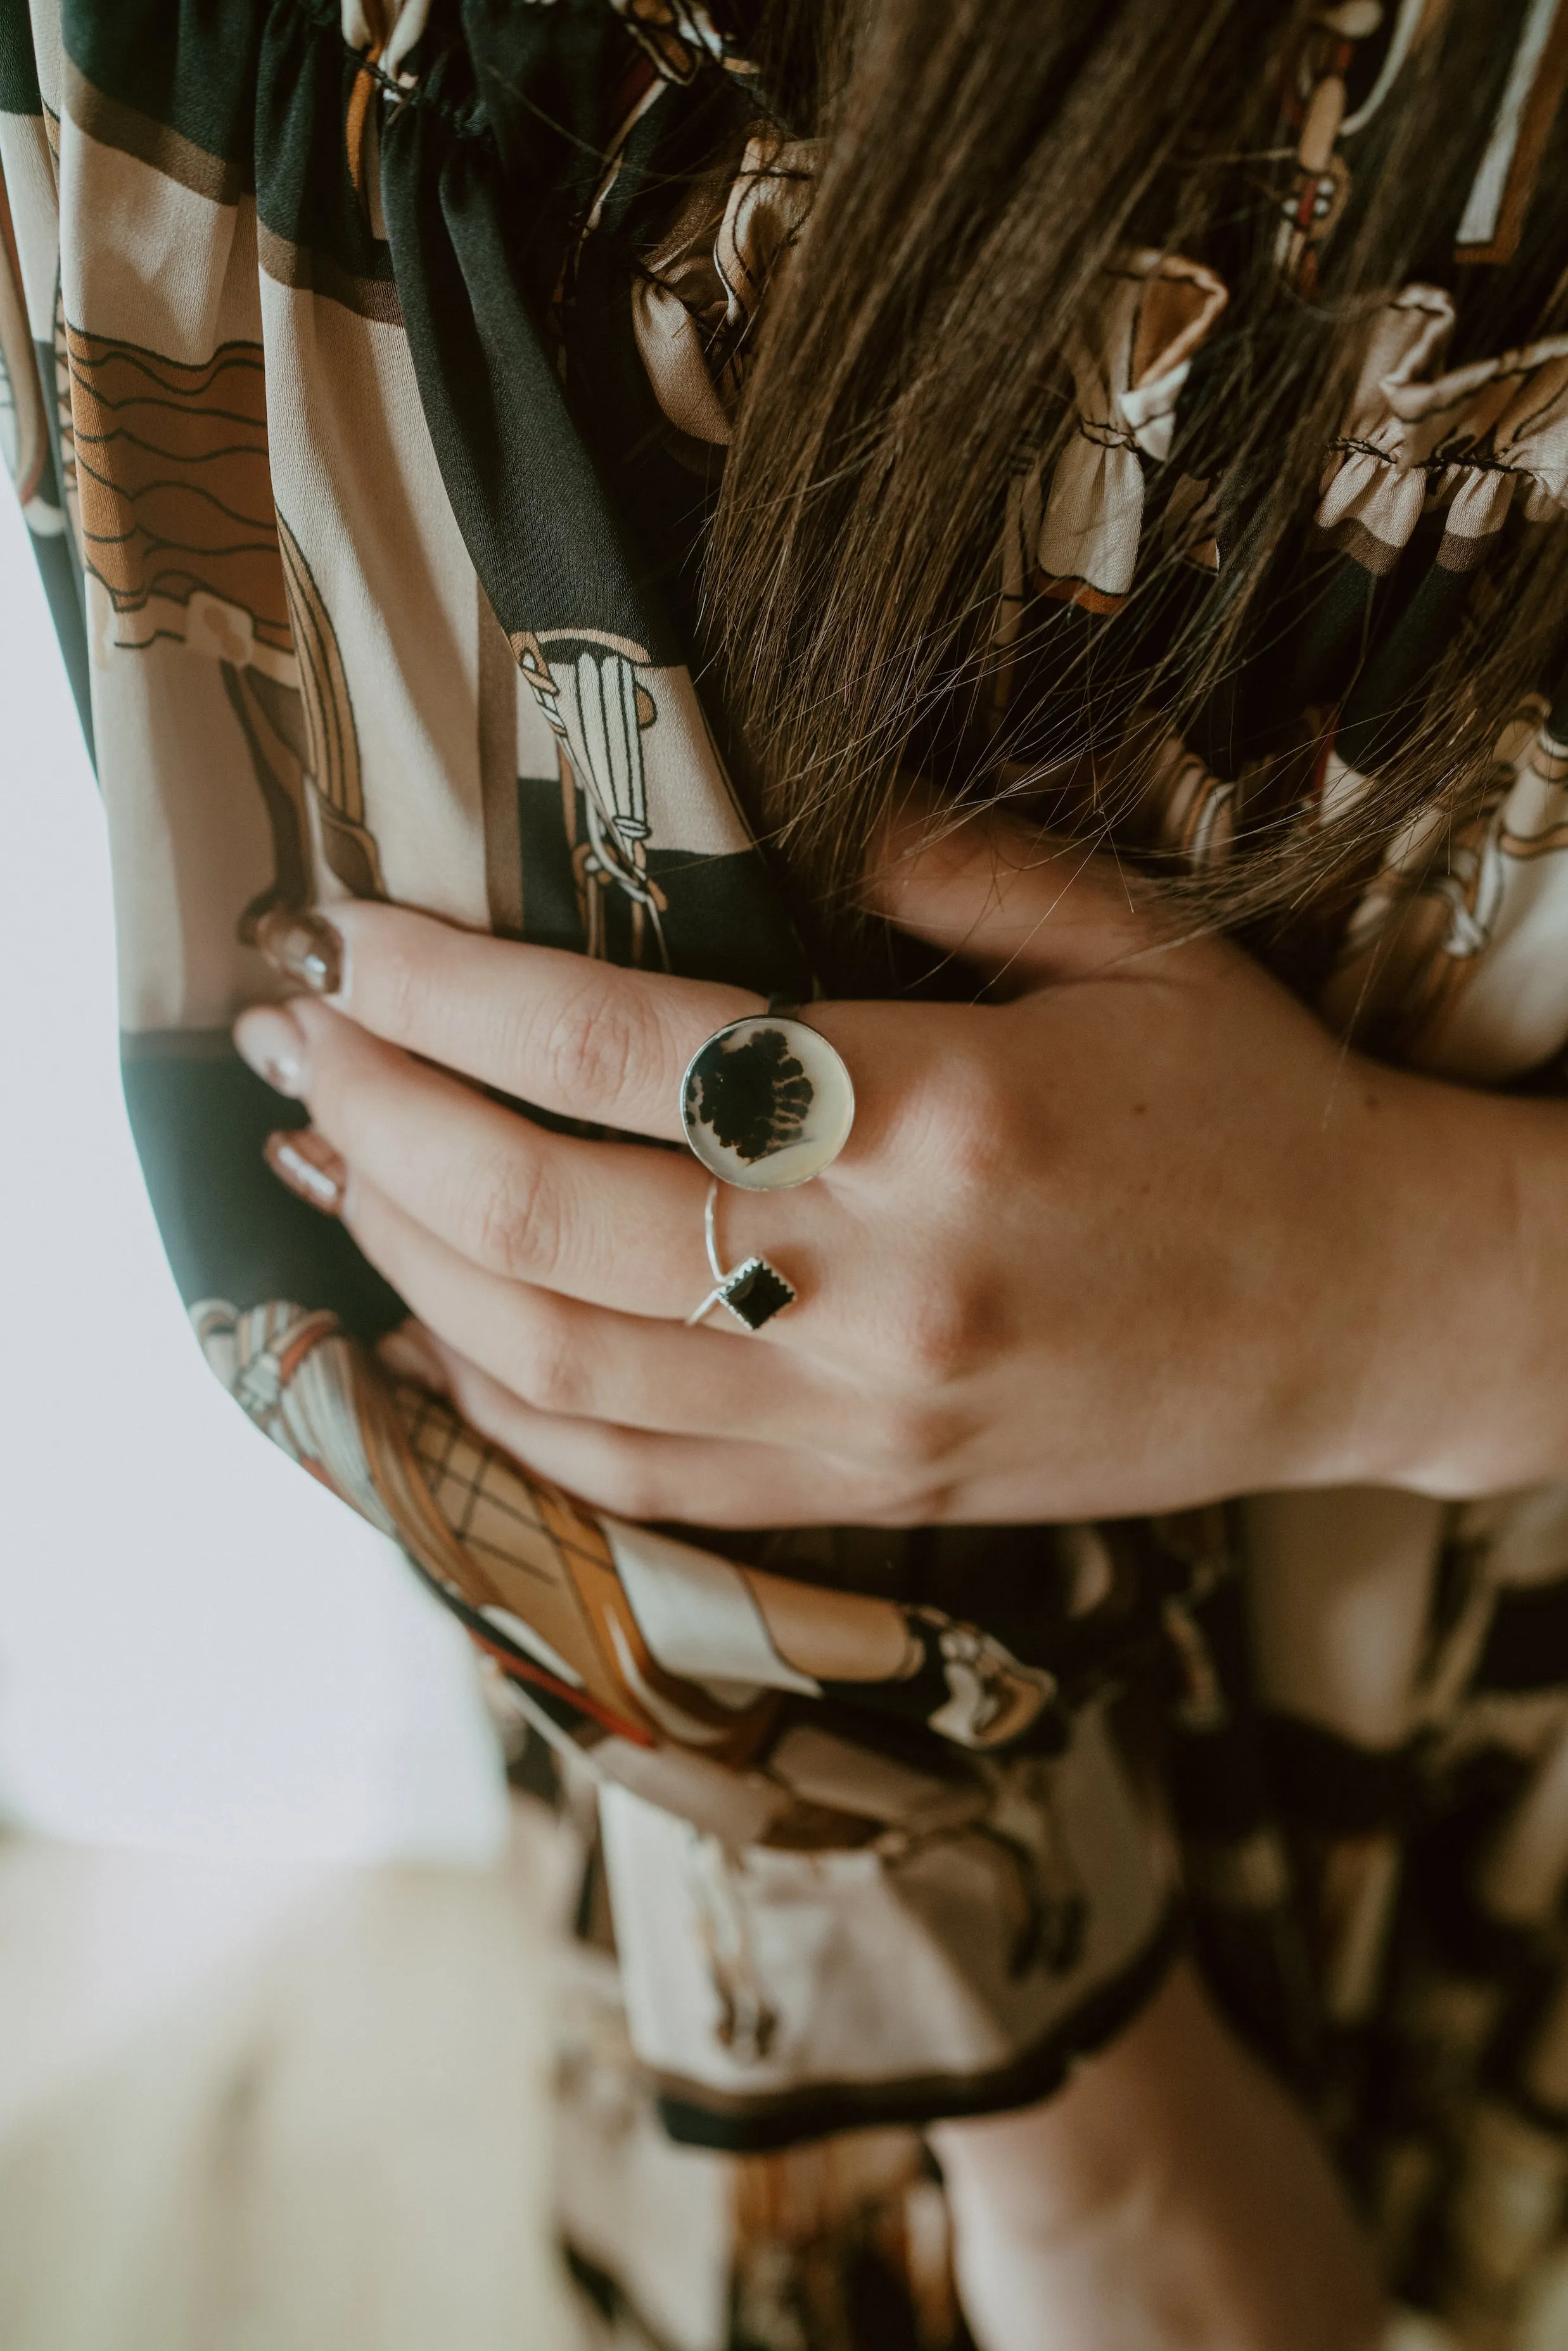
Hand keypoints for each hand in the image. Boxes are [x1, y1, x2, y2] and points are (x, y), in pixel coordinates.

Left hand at [231, 813, 1545, 1526]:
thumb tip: (760, 815)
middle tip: (291, 1040)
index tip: (340, 939)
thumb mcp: (1127, 936)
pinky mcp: (873, 1501)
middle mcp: (882, 1284)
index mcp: (937, 1113)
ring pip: (559, 1367)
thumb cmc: (1252, 1107)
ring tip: (329, 1163)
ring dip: (407, 1262)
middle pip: (545, 1218)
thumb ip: (937, 858)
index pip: (619, 1044)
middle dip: (377, 1119)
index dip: (443, 988)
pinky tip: (435, 1332)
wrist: (1371, 1317)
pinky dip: (503, 1416)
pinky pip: (636, 1485)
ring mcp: (868, 1418)